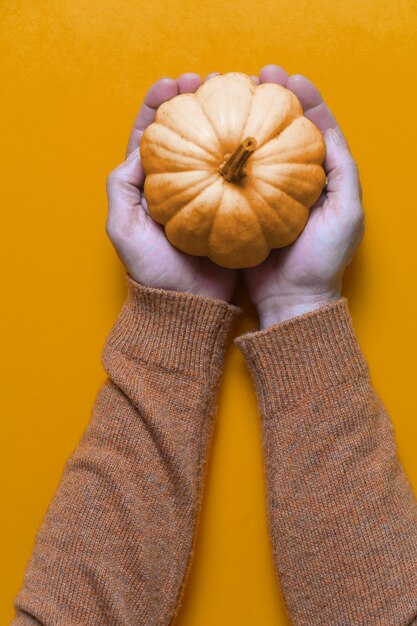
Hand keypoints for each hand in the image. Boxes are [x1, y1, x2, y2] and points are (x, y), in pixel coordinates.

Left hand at [105, 73, 237, 302]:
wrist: (187, 305)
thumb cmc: (151, 271)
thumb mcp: (123, 229)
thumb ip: (122, 187)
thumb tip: (140, 148)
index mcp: (150, 186)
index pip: (153, 136)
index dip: (160, 105)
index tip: (175, 83)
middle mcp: (181, 187)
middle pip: (188, 136)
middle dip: (198, 103)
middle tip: (212, 81)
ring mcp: (208, 198)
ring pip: (216, 151)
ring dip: (226, 122)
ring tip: (238, 97)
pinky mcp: (232, 211)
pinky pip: (240, 177)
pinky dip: (246, 155)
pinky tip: (257, 138)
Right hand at [242, 64, 364, 328]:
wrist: (292, 300)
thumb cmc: (323, 259)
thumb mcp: (347, 211)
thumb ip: (341, 168)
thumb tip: (324, 126)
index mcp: (318, 177)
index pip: (311, 128)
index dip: (301, 99)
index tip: (285, 76)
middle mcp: (289, 182)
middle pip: (278, 133)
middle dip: (266, 101)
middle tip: (252, 77)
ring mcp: (263, 195)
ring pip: (252, 150)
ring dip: (241, 122)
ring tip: (227, 96)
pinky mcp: (240, 210)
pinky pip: (230, 177)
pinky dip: (222, 156)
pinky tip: (211, 138)